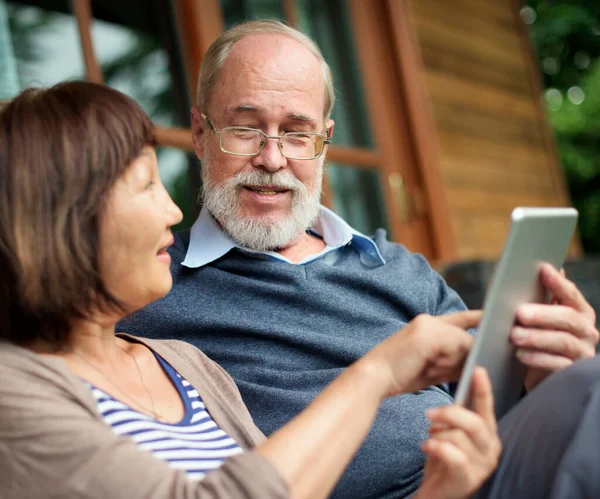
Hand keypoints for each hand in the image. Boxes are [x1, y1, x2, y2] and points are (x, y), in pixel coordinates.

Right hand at [360, 311, 480, 397]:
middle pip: (463, 333)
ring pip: (461, 340)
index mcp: (425, 325)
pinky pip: (456, 345)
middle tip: (471, 363)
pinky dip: (458, 360)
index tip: (492, 317)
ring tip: (446, 371)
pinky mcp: (429, 336)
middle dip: (470, 350)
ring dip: (461, 359)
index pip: (459, 319)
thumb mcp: (430, 367)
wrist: (375, 376)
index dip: (476, 318)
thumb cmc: (400, 375)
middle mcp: (428, 321)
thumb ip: (451, 361)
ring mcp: (428, 326)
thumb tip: (475, 361)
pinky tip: (450, 369)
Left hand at [415, 367, 500, 498]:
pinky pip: (452, 455)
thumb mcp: (450, 432)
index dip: (483, 389)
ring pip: (459, 437)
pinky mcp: (469, 479)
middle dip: (448, 413)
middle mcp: (491, 448)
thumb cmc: (444, 457)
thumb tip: (453, 387)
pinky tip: (426, 447)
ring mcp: (483, 466)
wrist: (437, 491)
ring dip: (438, 435)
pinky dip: (435, 447)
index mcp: (488, 433)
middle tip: (429, 413)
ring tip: (430, 439)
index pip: (487, 408)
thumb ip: (456, 414)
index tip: (478, 369)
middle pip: (474, 422)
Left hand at [509, 264, 598, 389]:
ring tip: (514, 335)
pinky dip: (537, 358)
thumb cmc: (536, 334)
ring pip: (563, 342)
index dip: (558, 282)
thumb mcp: (535, 315)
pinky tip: (520, 354)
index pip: (570, 294)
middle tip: (520, 313)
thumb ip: (535, 296)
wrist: (537, 370)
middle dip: (544, 314)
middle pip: (569, 319)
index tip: (542, 270)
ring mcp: (582, 352)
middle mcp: (586, 330)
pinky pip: (557, 365)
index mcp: (579, 311)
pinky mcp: (572, 373)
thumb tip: (528, 270)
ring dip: (537, 337)